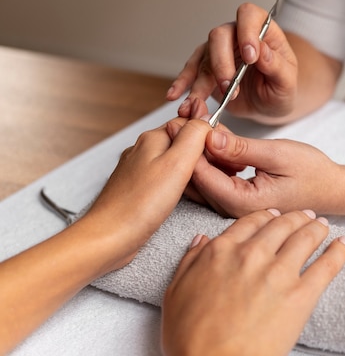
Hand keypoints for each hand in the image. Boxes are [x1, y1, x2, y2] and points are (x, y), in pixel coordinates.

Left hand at [84, 116, 212, 268]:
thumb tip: (206, 120)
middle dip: (201, 154)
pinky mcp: (139, 188)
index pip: (189, 123)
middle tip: (217, 171)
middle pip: (182, 141)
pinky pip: (165, 177)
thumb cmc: (139, 205)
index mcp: (152, 139)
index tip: (221, 154)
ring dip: (191, 169)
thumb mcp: (177, 163)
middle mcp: (143, 150)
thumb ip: (194, 136)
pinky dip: (179, 183)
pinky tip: (184, 196)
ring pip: (174, 160)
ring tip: (203, 184)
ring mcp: (139, 169)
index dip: (209, 136)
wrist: (109, 237)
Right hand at [161, 209, 344, 355]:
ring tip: (324, 225)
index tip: (274, 214)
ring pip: (306, 237)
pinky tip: (343, 244)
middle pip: (282, 224)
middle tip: (305, 216)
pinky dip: (338, 251)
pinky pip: (327, 265)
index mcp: (222, 251)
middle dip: (296, 216)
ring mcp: (279, 273)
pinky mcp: (301, 295)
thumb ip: (189, 261)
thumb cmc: (191, 337)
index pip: (251, 220)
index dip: (267, 215)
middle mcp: (252, 254)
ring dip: (317, 228)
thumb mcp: (175, 292)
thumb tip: (202, 240)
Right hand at [166, 2, 298, 121]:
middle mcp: (236, 35)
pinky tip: (176, 96)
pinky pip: (191, 72)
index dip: (247, 32)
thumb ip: (276, 65)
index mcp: (262, 31)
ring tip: (199, 103)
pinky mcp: (207, 68)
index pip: (249, 16)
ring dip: (201, 81)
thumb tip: (261, 52)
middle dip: (222, 63)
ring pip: (203, 57)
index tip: (251, 57)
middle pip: (219, 36)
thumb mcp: (287, 81)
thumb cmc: (281, 88)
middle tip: (229, 88)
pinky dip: (183, 84)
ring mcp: (219, 51)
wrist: (269, 104)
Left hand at [184, 129, 344, 216]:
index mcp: (242, 202)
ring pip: (201, 177)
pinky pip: (212, 178)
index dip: (189, 142)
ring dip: (198, 147)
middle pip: (195, 176)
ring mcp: (232, 207)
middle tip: (188, 110)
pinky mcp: (235, 200)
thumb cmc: (312, 172)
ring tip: (200, 116)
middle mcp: (232, 210)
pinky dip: (210, 155)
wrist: (332, 189)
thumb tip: (209, 137)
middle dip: (189, 142)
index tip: (184, 116)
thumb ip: (241, 149)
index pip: (201, 173)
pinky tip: (216, 135)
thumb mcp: (277, 154)